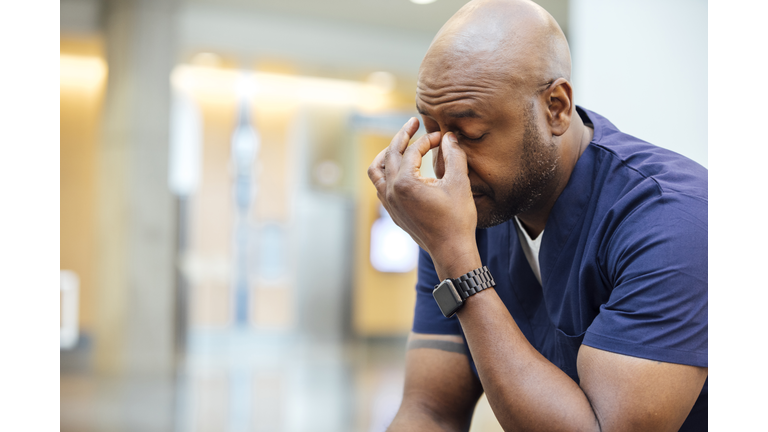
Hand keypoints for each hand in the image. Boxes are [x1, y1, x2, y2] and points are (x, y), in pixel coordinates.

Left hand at [367, 118, 480, 277]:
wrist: (451, 251)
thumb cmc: (457, 219)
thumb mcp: (459, 183)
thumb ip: (453, 155)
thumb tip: (449, 136)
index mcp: (405, 183)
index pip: (412, 151)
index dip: (427, 140)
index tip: (441, 136)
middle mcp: (391, 192)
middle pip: (390, 155)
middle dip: (402, 137)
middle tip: (413, 124)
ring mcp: (389, 204)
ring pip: (376, 172)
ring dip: (386, 155)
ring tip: (397, 145)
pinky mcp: (392, 213)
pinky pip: (379, 187)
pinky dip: (386, 174)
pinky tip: (399, 171)